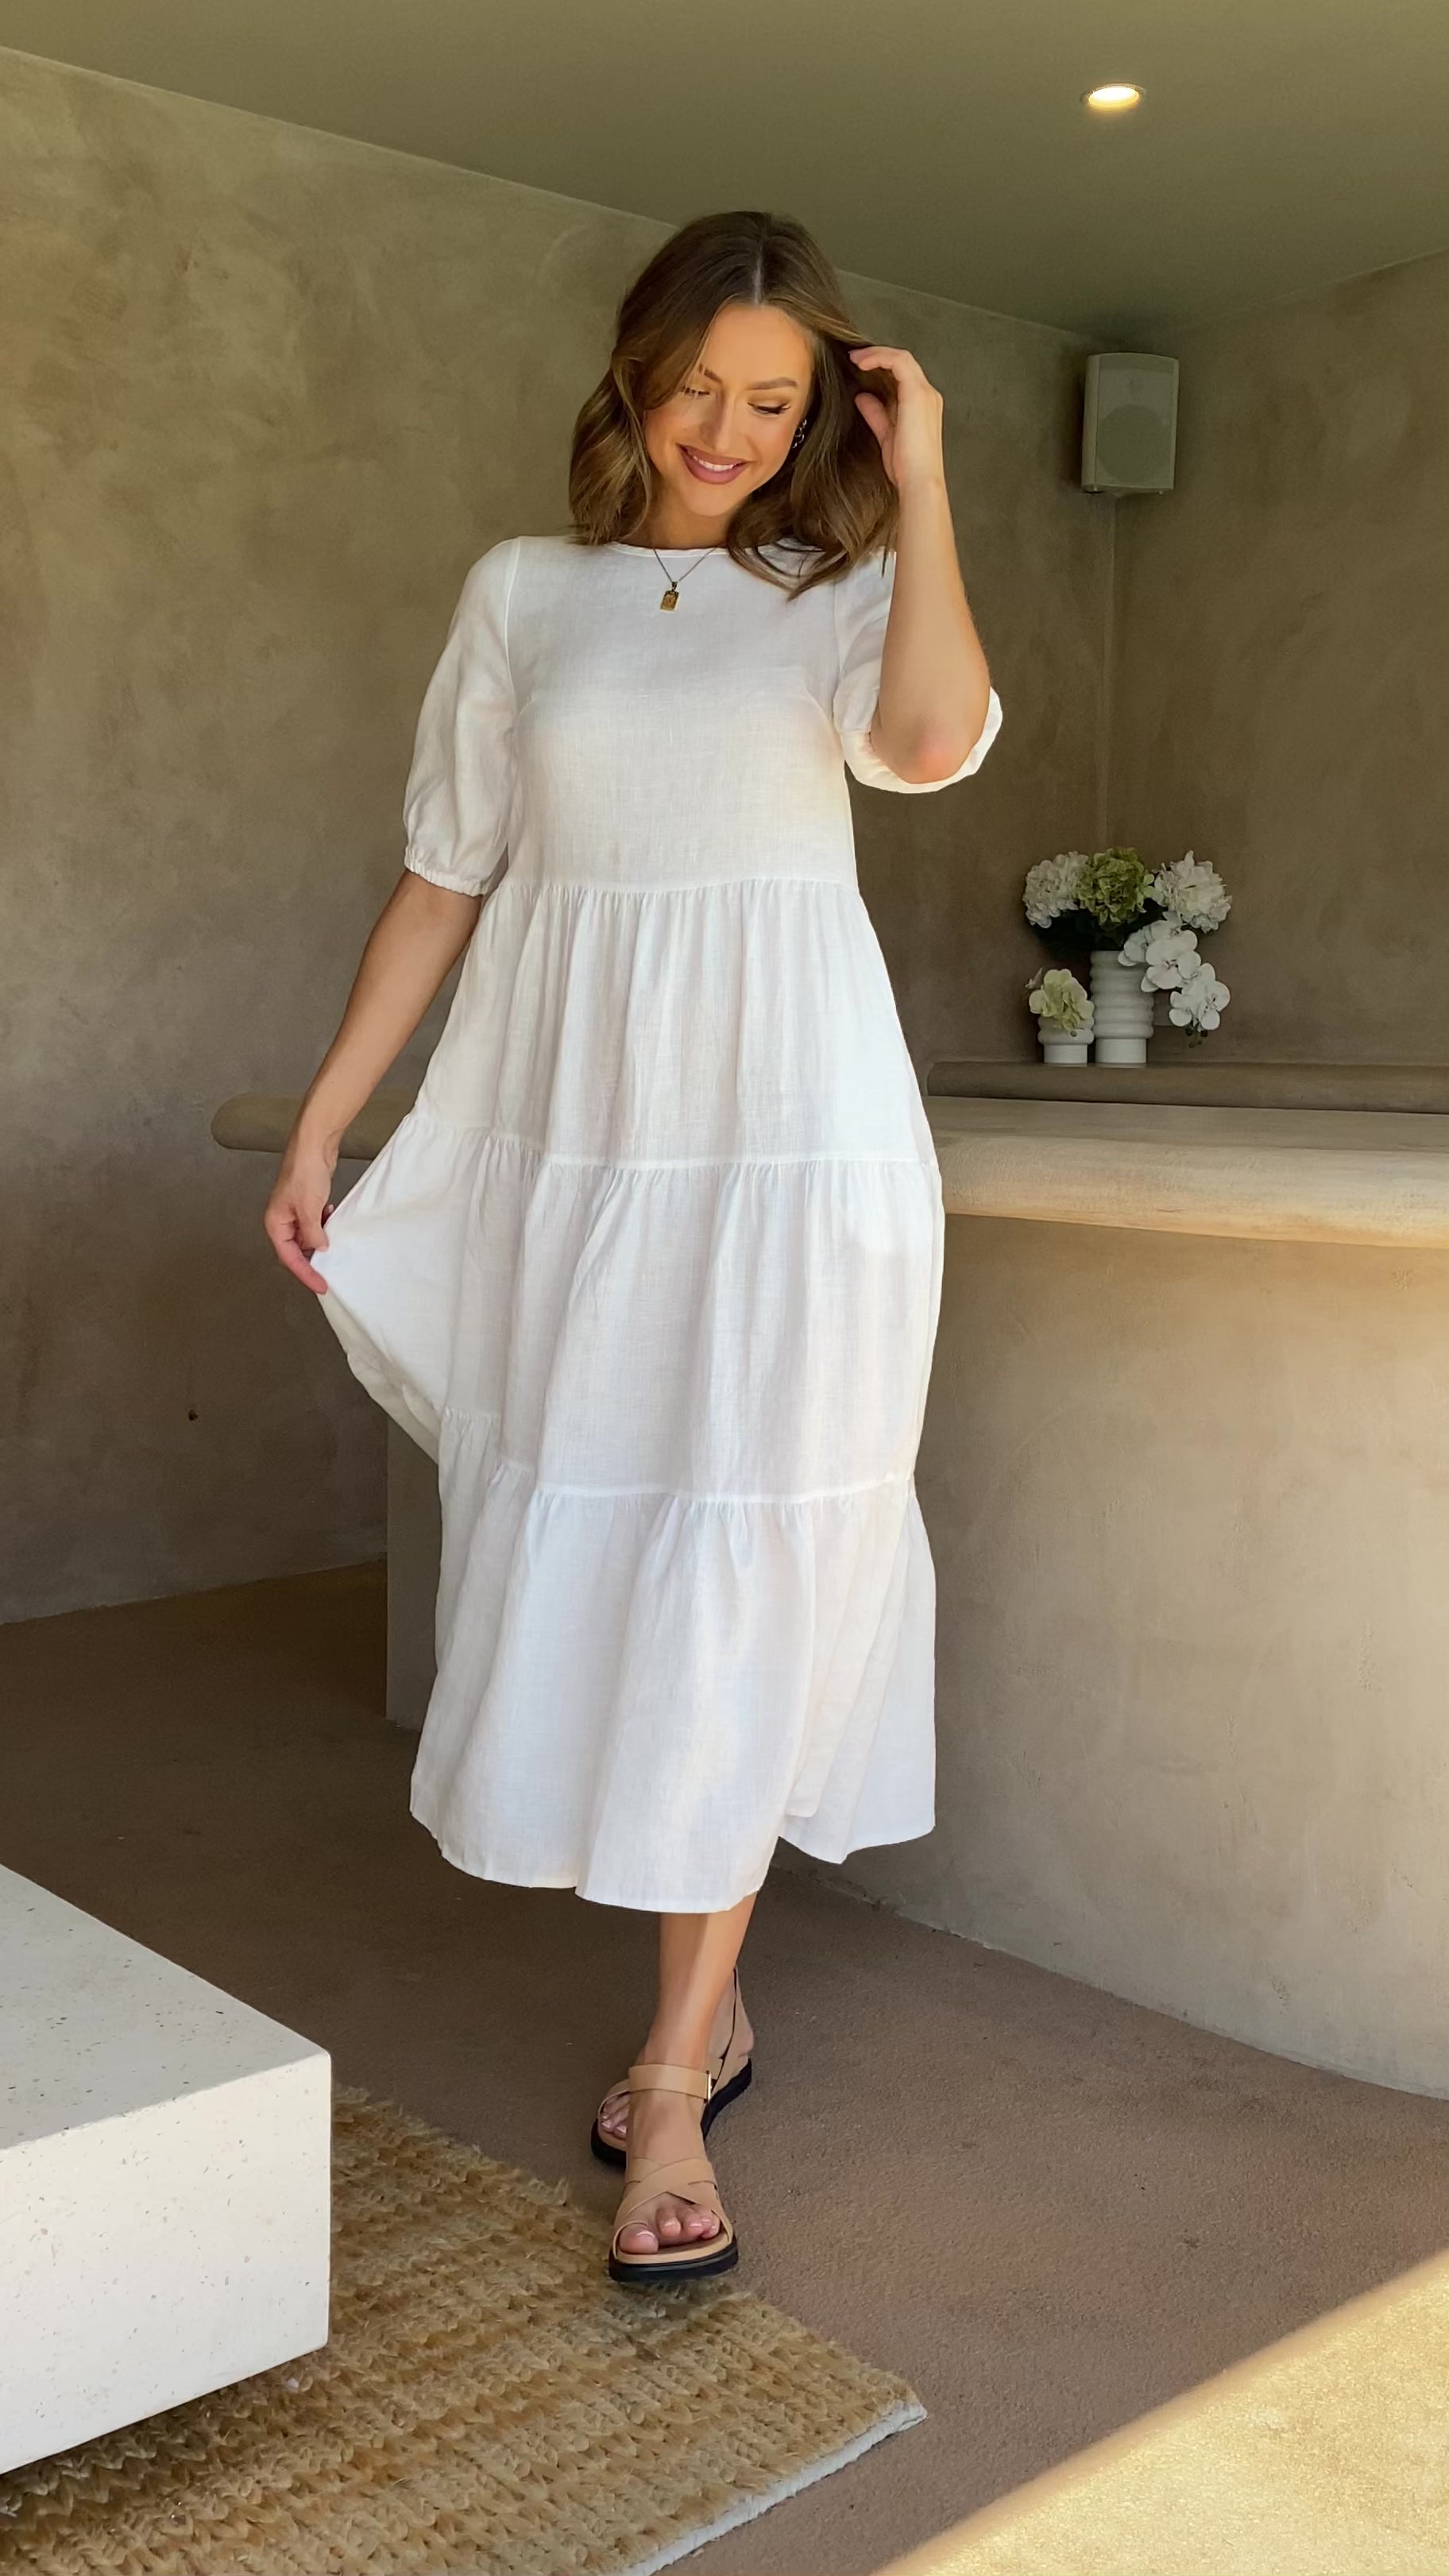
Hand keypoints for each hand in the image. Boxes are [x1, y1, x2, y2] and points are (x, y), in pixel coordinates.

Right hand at [264, 1134, 338, 1293]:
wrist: (314, 1143)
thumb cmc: (305, 1171)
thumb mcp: (310, 1209)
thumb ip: (313, 1233)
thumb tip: (320, 1248)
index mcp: (275, 1222)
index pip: (289, 1257)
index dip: (306, 1273)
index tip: (321, 1285)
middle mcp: (282, 1218)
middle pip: (296, 1249)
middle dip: (313, 1259)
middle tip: (330, 1273)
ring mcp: (294, 1209)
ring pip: (307, 1235)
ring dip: (320, 1239)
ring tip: (334, 1243)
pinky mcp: (307, 1201)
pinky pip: (315, 1222)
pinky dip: (324, 1224)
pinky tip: (332, 1217)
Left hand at [849, 345, 945, 492]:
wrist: (919, 482)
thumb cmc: (906, 468)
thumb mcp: (886, 436)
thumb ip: (876, 415)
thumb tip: (862, 398)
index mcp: (922, 406)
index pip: (903, 375)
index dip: (882, 366)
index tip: (859, 367)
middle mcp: (928, 395)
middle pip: (904, 362)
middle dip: (878, 356)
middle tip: (855, 358)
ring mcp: (924, 393)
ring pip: (902, 358)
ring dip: (877, 353)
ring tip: (856, 358)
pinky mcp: (917, 394)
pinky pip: (899, 362)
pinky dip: (880, 357)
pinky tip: (862, 362)